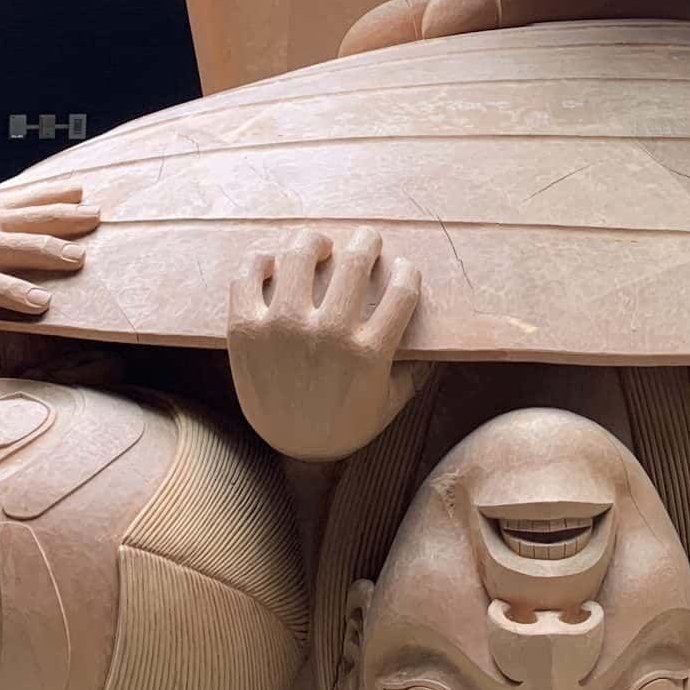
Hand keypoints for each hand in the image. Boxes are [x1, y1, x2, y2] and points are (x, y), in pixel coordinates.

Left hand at [228, 227, 421, 460]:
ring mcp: (283, 329)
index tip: (403, 266)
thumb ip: (416, 370)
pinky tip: (276, 263)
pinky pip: (250, 275)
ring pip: (300, 256)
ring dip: (315, 241)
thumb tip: (442, 342)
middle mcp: (327, 336)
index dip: (407, 271)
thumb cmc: (346, 424)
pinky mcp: (246, 330)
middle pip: (355, 262)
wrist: (290, 450)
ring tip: (319, 245)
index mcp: (368, 353)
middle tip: (367, 239)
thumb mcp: (390, 403)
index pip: (402, 290)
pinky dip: (263, 261)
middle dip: (367, 241)